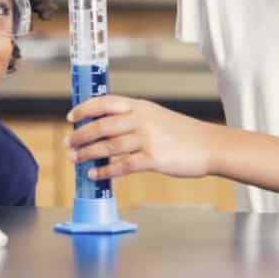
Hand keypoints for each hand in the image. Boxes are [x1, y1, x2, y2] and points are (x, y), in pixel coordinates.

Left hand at [66, 96, 210, 179]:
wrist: (209, 145)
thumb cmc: (182, 132)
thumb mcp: (156, 115)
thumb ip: (133, 117)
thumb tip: (105, 125)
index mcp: (140, 106)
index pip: (105, 102)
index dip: (85, 109)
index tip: (71, 118)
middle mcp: (141, 120)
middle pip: (102, 125)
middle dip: (81, 135)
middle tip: (69, 143)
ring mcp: (147, 139)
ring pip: (108, 146)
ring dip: (88, 153)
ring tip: (75, 159)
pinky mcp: (153, 159)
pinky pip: (122, 165)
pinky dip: (105, 171)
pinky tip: (95, 174)